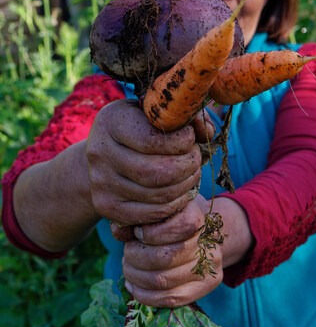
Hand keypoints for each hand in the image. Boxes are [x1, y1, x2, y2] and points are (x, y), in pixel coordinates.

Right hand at [86, 100, 213, 225]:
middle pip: (157, 172)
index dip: (182, 141)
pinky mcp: (106, 207)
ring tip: (191, 172)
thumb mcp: (157, 113)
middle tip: (195, 158)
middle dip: (188, 166)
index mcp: (111, 122)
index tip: (190, 137)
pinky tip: (181, 191)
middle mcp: (100, 153)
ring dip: (186, 185)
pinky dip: (175, 204)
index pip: (152, 140)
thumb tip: (205, 132)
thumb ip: (184, 116)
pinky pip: (152, 213)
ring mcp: (101, 183)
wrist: (102, 154)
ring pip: (158, 196)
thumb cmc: (139, 127)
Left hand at [122, 195, 222, 307]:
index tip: (137, 233)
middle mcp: (208, 241)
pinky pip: (171, 299)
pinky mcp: (207, 285)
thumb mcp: (158, 210)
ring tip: (128, 268)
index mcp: (197, 215)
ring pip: (163, 281)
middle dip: (135, 257)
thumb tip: (119, 231)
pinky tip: (134, 286)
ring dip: (136, 277)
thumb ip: (138, 218)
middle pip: (164, 257)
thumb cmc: (172, 218)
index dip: (149, 233)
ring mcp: (210, 266)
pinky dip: (145, 295)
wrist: (202, 232)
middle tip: (127, 253)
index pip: (176, 227)